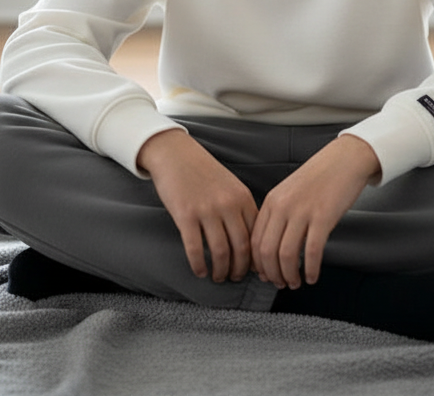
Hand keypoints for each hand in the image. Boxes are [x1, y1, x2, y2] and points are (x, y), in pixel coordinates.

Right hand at [137, 129, 258, 282]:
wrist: (176, 154)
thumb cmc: (204, 173)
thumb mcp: (231, 187)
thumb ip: (242, 210)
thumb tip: (251, 243)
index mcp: (243, 198)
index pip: (257, 236)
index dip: (257, 258)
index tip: (253, 270)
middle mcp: (228, 205)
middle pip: (241, 248)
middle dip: (240, 269)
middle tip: (234, 278)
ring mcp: (207, 210)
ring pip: (220, 252)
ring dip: (220, 271)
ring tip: (217, 277)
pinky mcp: (185, 215)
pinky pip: (195, 249)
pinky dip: (199, 265)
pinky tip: (199, 271)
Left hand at [251, 135, 380, 289]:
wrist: (344, 160)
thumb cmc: (319, 177)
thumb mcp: (288, 192)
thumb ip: (278, 215)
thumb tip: (272, 248)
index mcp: (271, 201)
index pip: (255, 241)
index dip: (258, 264)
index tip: (265, 275)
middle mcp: (282, 207)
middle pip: (266, 251)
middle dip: (271, 274)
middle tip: (280, 284)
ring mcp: (302, 212)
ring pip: (286, 255)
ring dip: (289, 275)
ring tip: (295, 283)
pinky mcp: (323, 217)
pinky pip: (312, 251)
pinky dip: (310, 269)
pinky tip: (313, 276)